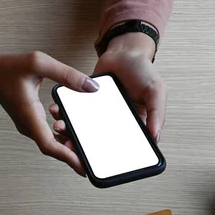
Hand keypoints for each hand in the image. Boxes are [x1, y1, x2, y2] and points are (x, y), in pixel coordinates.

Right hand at [0, 31, 98, 175]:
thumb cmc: (10, 67)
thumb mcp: (40, 63)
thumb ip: (66, 75)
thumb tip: (91, 87)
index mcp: (29, 115)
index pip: (49, 144)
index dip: (67, 157)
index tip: (83, 166)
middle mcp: (27, 125)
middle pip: (52, 147)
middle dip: (72, 150)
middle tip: (90, 149)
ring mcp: (27, 124)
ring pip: (50, 141)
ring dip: (66, 139)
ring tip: (80, 131)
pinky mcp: (29, 121)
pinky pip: (46, 133)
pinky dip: (60, 130)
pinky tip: (65, 118)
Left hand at [50, 32, 166, 146]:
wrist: (123, 52)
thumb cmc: (142, 71)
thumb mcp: (155, 91)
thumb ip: (156, 113)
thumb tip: (155, 137)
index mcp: (132, 125)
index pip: (120, 146)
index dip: (108, 156)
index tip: (94, 162)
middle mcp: (113, 123)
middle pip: (95, 141)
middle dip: (81, 145)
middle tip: (68, 146)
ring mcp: (97, 115)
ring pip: (81, 129)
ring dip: (69, 130)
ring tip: (59, 126)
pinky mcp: (84, 103)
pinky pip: (73, 112)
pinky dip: (64, 113)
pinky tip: (57, 111)